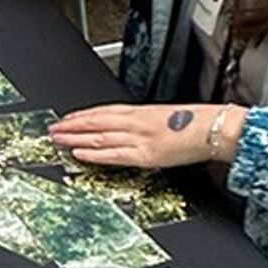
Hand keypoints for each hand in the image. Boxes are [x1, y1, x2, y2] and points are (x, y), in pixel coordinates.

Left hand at [50, 102, 236, 170]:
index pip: (104, 111)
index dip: (82, 115)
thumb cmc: (194, 123)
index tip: (67, 118)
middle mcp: (136, 123)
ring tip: (59, 140)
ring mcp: (140, 139)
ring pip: (100, 137)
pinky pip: (115, 155)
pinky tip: (80, 154)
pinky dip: (95, 155)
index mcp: (141, 112)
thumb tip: (128, 130)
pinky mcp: (146, 155)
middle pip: (97, 123)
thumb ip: (144, 124)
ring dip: (77, 139)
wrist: (214, 129)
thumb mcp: (164, 118)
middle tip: (54, 129)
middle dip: (72, 126)